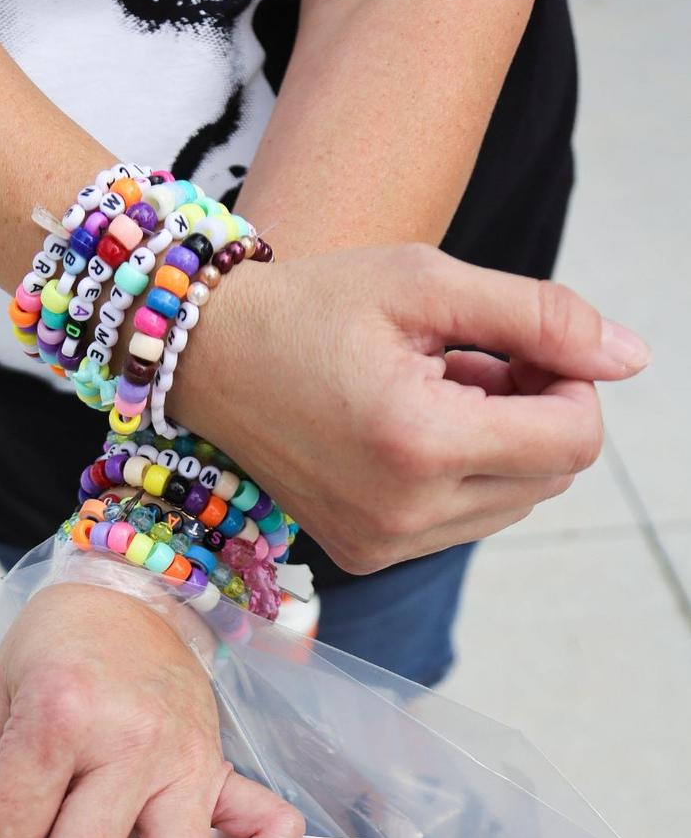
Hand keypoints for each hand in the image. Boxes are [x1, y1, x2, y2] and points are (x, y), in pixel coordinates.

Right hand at [173, 244, 648, 573]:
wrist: (208, 360)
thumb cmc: (313, 307)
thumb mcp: (428, 281)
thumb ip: (540, 316)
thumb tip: (630, 359)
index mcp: (419, 444)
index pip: (574, 442)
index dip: (571, 383)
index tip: (520, 343)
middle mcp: (402, 514)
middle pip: (551, 478)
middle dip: (535, 413)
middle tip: (471, 359)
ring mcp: (382, 545)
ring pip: (514, 504)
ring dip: (500, 446)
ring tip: (433, 393)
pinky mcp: (366, 556)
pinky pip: (463, 523)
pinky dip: (461, 476)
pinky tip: (409, 431)